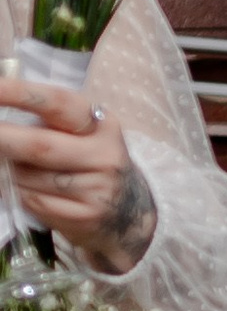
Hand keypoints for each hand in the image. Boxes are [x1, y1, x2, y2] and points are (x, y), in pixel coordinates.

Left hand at [0, 69, 156, 274]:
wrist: (129, 211)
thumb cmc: (90, 161)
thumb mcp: (83, 133)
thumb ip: (48, 122)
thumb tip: (1, 119)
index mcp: (100, 124)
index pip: (56, 102)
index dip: (20, 93)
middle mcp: (104, 155)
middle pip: (40, 145)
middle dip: (3, 138)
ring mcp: (97, 189)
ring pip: (30, 178)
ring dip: (8, 171)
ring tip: (13, 166)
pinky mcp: (85, 217)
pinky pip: (35, 202)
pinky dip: (20, 193)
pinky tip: (26, 188)